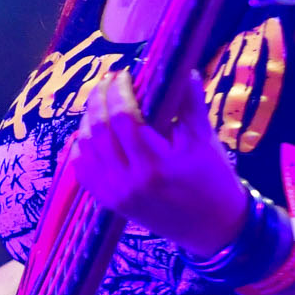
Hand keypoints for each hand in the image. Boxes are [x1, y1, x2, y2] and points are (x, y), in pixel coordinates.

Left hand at [68, 65, 246, 257]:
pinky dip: (81, 146)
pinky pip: (82, 170)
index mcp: (156, 164)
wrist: (213, 227)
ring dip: (88, 119)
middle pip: (99, 130)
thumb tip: (183, 66)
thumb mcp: (205, 138)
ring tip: (101, 100)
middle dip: (99, 99)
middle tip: (108, 80)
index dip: (118, 90)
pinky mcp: (109, 203)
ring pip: (85, 147)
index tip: (124, 73)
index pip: (124, 118)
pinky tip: (91, 130)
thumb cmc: (213, 178)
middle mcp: (130, 181)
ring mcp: (116, 194)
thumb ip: (191, 102)